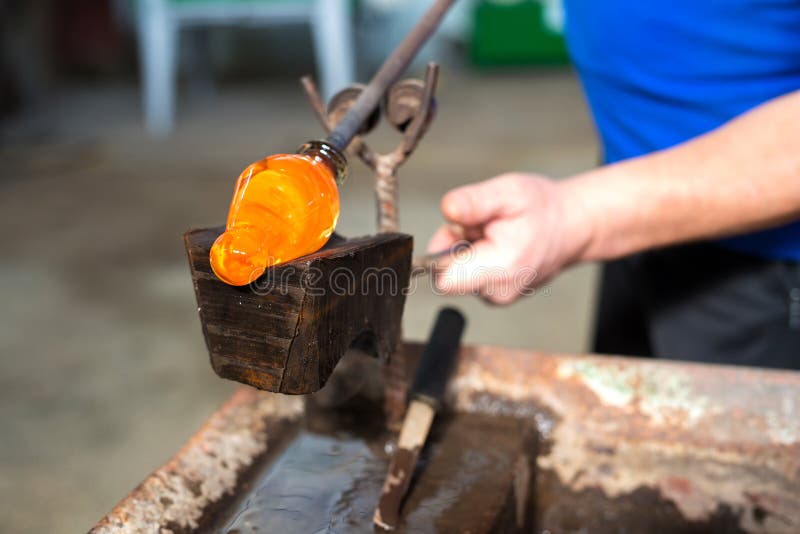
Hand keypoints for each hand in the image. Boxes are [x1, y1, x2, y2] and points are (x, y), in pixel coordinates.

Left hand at [427, 173, 592, 304]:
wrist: (571, 227)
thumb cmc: (543, 209)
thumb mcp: (508, 191)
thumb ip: (475, 201)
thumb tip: (448, 210)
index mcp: (501, 269)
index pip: (444, 279)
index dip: (442, 249)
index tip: (462, 229)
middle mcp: (498, 292)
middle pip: (446, 272)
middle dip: (456, 244)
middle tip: (483, 225)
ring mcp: (497, 297)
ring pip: (457, 273)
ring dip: (467, 249)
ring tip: (494, 232)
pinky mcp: (495, 294)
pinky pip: (469, 276)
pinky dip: (476, 257)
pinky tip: (498, 244)